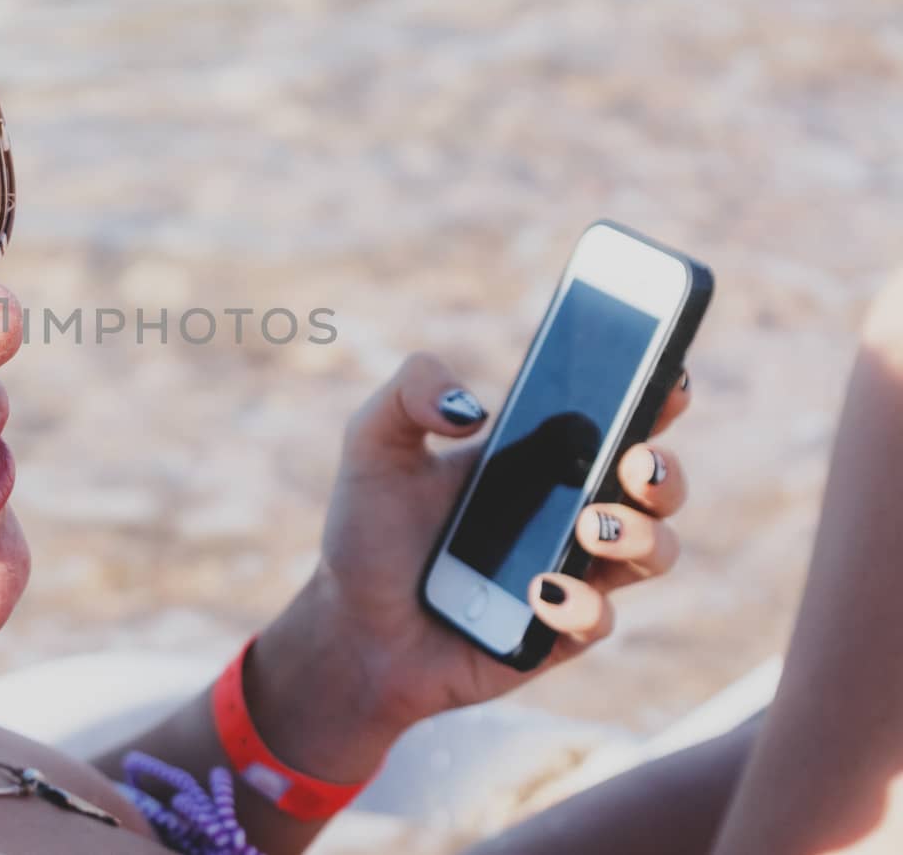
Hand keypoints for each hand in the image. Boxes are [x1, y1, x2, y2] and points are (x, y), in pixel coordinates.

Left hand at [247, 352, 689, 780]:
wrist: (350, 627)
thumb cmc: (367, 533)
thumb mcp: (373, 445)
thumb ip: (410, 392)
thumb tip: (472, 408)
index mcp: (538, 458)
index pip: (616, 419)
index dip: (655, 396)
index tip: (667, 381)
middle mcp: (568, 512)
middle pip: (657, 486)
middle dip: (665, 472)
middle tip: (635, 464)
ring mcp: (571, 573)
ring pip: (654, 551)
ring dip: (641, 534)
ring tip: (591, 525)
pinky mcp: (559, 635)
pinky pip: (600, 620)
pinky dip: (582, 604)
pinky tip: (540, 593)